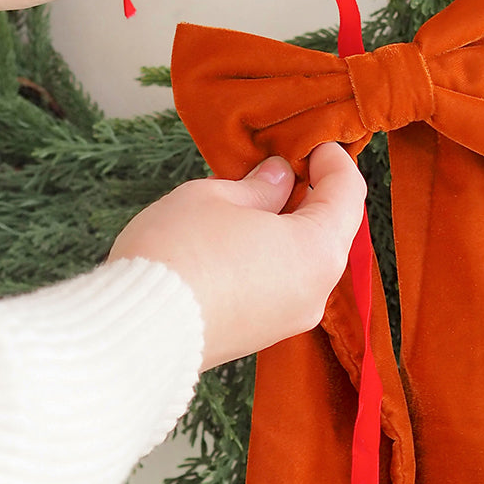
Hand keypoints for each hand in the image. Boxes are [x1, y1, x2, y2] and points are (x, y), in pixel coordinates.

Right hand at [106, 143, 367, 369]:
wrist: (136, 331)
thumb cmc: (177, 253)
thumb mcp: (215, 196)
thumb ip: (259, 186)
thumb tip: (279, 179)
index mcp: (318, 250)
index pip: (348, 193)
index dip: (333, 161)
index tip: (312, 145)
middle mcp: (316, 292)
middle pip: (329, 231)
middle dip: (308, 197)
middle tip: (275, 170)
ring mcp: (290, 320)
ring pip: (303, 262)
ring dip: (286, 230)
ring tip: (245, 205)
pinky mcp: (262, 337)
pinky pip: (281, 288)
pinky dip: (270, 261)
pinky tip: (234, 243)